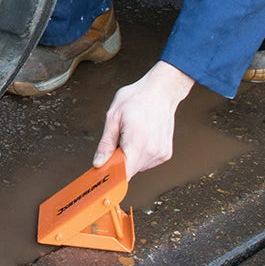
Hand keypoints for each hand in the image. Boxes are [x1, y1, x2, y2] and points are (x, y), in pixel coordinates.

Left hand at [93, 61, 193, 176]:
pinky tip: (141, 137)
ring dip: (131, 156)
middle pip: (129, 170)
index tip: (103, 173)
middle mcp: (152, 151)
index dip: (111, 175)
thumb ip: (105, 143)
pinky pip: (148, 162)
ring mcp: (161, 153)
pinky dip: (141, 154)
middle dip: (119, 160)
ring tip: (132, 134)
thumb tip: (98, 162)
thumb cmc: (137, 98)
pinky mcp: (166, 153)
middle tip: (118, 140)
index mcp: (137, 142)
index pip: (123, 173)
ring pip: (138, 167)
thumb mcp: (113, 116)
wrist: (161, 91)